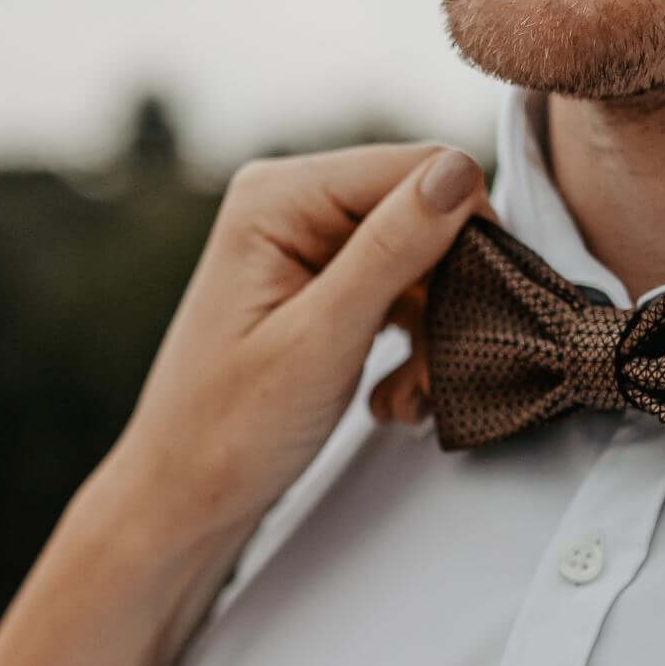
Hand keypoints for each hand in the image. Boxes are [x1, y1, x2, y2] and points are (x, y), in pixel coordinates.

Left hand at [87, 144, 487, 557]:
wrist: (185, 496)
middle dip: (449, 295)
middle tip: (436, 374)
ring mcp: (307, 245)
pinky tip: (396, 398)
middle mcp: (291, 204)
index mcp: (278, 196)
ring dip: (436, 333)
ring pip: (425, 262)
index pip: (418, 168)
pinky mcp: (323, 286)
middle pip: (426, 215)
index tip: (479, 311)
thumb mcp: (320, 339)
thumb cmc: (228, 430)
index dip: (468, 232)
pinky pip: (403, 294)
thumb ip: (391, 251)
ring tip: (410, 398)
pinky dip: (415, 346)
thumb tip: (460, 172)